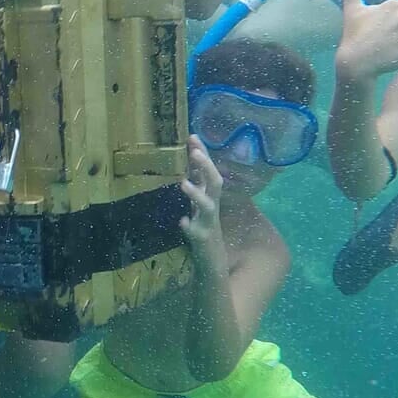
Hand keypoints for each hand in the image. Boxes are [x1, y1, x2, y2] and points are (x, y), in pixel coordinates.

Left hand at [179, 135, 226, 253]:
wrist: (212, 260)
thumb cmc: (204, 227)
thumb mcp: (200, 202)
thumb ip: (197, 182)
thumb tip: (192, 157)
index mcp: (210, 197)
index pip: (209, 171)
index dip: (203, 154)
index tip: (192, 136)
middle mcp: (212, 207)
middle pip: (215, 183)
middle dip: (206, 167)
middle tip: (194, 152)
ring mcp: (208, 223)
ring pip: (207, 207)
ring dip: (196, 194)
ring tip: (183, 183)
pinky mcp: (202, 240)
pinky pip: (196, 232)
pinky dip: (189, 226)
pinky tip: (182, 221)